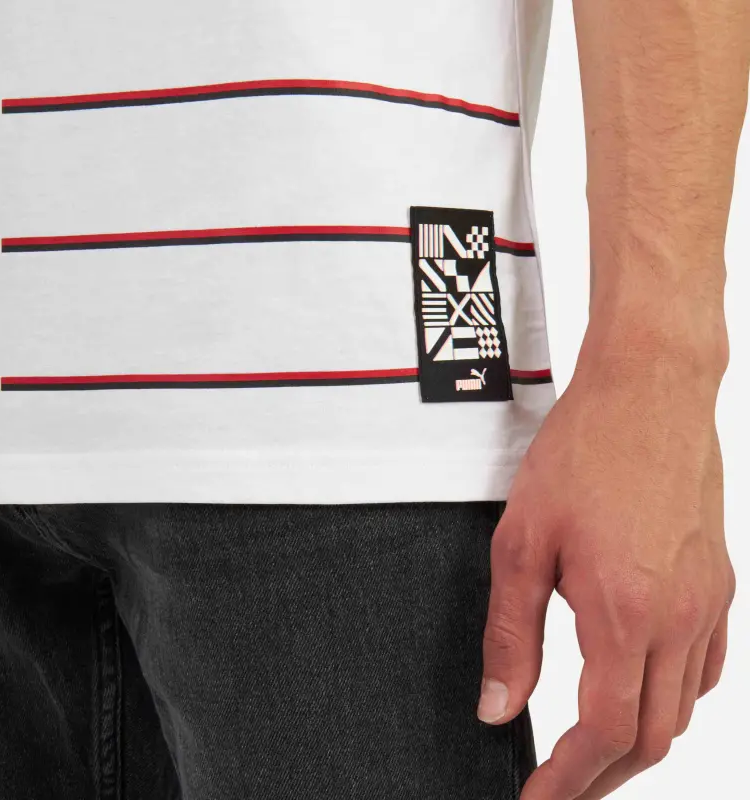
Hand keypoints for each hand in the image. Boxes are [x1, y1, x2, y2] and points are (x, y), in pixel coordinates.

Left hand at [478, 330, 734, 799]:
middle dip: (603, 774)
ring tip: (594, 746)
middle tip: (561, 784)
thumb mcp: (522, 543)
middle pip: (653, 737)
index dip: (569, 781)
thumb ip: (510, 633)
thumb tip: (499, 706)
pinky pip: (705, 666)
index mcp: (625, 614)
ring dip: (639, 739)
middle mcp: (680, 618)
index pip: (604, 733)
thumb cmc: (583, 453)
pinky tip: (641, 685)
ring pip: (683, 707)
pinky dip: (672, 696)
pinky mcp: (719, 579)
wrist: (646, 391)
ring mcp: (710, 600)